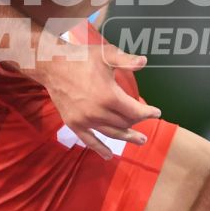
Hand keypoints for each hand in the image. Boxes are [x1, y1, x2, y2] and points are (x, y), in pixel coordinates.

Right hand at [31, 39, 159, 157]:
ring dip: (127, 137)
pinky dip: (99, 149)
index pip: (135, 111)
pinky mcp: (74, 123)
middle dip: (137, 122)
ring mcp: (86, 120)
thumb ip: (126, 60)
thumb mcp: (106, 54)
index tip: (157, 113)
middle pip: (125, 123)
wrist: (53, 66)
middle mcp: (99, 112)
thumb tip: (144, 62)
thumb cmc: (81, 58)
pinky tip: (109, 155)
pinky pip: (89, 140)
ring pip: (112, 133)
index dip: (148, 113)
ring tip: (140, 141)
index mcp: (110, 96)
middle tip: (144, 120)